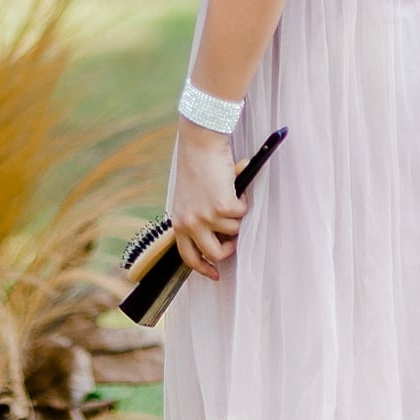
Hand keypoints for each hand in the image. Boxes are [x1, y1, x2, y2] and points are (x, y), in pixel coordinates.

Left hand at [169, 122, 244, 281]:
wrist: (199, 146)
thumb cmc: (196, 169)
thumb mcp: (189, 200)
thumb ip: (198, 220)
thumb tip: (221, 240)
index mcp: (178, 222)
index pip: (188, 256)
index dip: (203, 268)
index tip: (215, 274)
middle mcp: (190, 223)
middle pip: (215, 253)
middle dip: (229, 247)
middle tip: (234, 237)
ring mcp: (206, 216)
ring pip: (233, 231)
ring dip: (236, 215)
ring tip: (228, 195)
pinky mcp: (222, 207)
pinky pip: (241, 213)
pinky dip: (242, 201)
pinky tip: (231, 187)